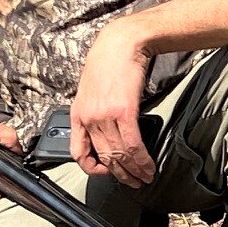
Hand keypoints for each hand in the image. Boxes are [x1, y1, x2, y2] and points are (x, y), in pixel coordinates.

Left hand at [71, 18, 154, 186]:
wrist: (121, 44)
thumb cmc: (108, 63)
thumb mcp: (91, 90)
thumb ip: (94, 112)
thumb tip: (106, 133)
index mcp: (78, 114)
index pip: (78, 152)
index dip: (92, 169)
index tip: (106, 172)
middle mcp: (89, 118)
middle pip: (105, 157)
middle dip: (120, 175)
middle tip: (133, 182)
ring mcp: (105, 116)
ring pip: (120, 155)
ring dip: (135, 171)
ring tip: (145, 177)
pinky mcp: (124, 112)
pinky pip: (133, 145)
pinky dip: (143, 160)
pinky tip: (149, 166)